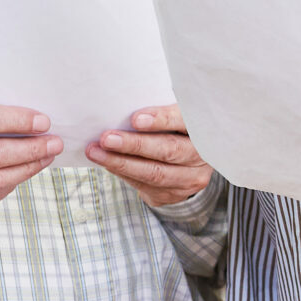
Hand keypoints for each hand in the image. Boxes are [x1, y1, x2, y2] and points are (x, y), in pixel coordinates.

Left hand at [86, 106, 213, 209]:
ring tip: (96, 152)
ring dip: (122, 163)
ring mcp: (190, 178)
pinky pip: (145, 186)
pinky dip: (123, 173)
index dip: (162, 120)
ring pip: (155, 173)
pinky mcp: (173, 194)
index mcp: (203, 127)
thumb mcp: (173, 115)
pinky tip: (107, 163)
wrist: (186, 163)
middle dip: (135, 145)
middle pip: (169, 151)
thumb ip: (158, 109)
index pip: (184, 122)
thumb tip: (122, 106)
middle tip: (107, 138)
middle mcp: (201, 156)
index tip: (135, 119)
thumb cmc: (172, 129)